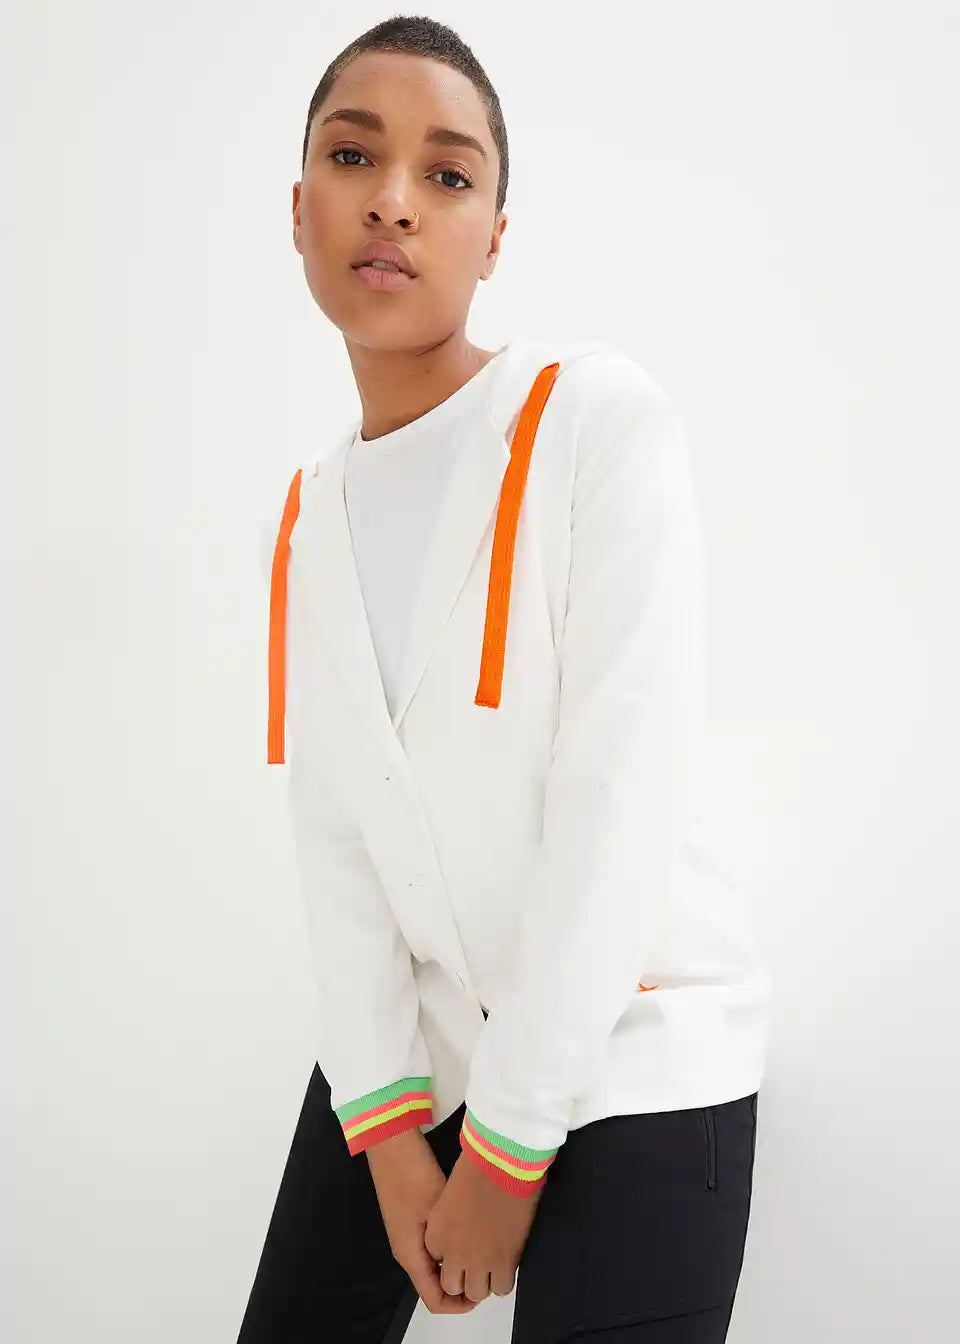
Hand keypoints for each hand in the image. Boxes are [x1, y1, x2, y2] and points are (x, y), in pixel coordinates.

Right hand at [366, 1130, 479, 1315]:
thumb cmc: (413, 1176)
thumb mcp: (438, 1210)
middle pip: (434, 1284)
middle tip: (488, 1268)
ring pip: (433, 1265)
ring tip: (482, 1252)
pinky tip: (466, 1233)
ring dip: (454, 1264)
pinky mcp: (408, 1219)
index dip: (460, 1306)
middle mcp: (405, 1251)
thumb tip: (473, 1262)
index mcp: (410, 1256)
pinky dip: (447, 1249)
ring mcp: (405, 1234)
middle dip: (461, 1284)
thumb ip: (453, 1242)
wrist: (390, 1143)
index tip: (483, 1294)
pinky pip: (430, 1247)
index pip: (435, 1299)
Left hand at [423, 1152, 543, 1303]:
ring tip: (492, 1263)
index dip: (449, 1254)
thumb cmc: (476, 1165)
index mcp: (436, 1234)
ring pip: (476, 1292)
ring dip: (482, 1281)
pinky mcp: (504, 1263)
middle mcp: (452, 1253)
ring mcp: (478, 1261)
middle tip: (475, 1260)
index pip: (436, 1261)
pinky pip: (501, 1288)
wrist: (503, 1162)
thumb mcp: (450, 1194)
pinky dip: (503, 1279)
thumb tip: (459, 1225)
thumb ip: (449, 1218)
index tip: (461, 1244)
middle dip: (462, 1276)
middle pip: (452, 1285)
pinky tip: (506, 1263)